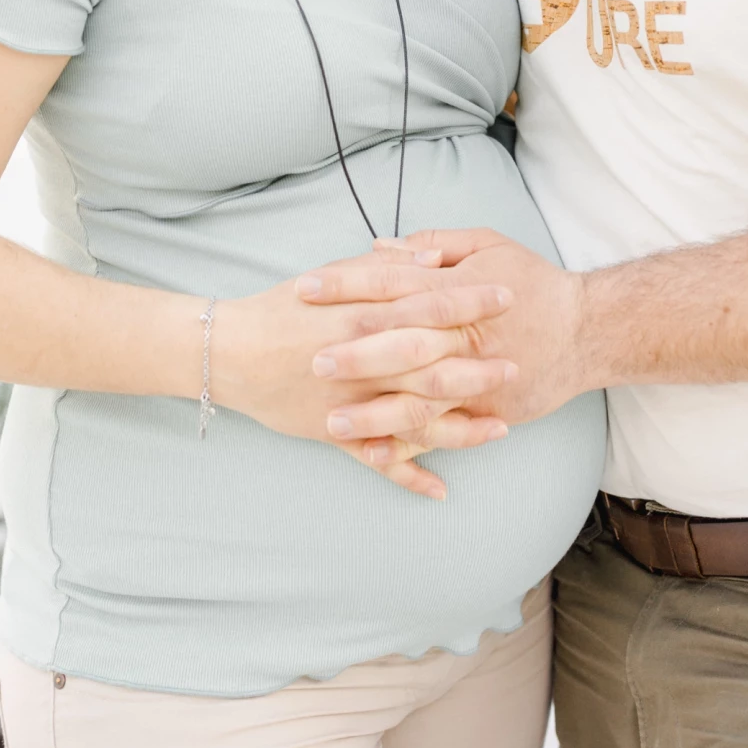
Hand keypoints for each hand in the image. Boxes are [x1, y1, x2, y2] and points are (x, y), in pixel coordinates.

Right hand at [210, 264, 519, 499]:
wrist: (231, 350)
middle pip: (433, 365)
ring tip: (502, 427)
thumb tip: (434, 258)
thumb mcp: (335, 275)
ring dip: (462, 426)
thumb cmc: (286, 306)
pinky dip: (410, 476)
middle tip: (517, 365)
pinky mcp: (337, 433)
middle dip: (479, 367)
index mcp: (365, 315)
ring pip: (416, 417)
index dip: (472, 302)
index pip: (430, 304)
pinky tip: (442, 489)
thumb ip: (387, 269)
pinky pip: (379, 461)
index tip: (508, 298)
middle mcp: (364, 360)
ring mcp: (353, 402)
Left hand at [296, 230, 589, 452]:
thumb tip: (380, 247)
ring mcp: (474, 377)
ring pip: (417, 398)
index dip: (346, 284)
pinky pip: (441, 433)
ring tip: (332, 421)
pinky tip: (373, 454)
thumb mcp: (487, 245)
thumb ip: (432, 244)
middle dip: (354, 353)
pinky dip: (408, 447)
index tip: (305, 288)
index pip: (390, 283)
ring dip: (374, 412)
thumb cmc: (534, 281)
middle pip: (400, 343)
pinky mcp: (486, 411)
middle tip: (310, 360)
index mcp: (455, 289)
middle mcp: (461, 335)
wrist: (588, 330)